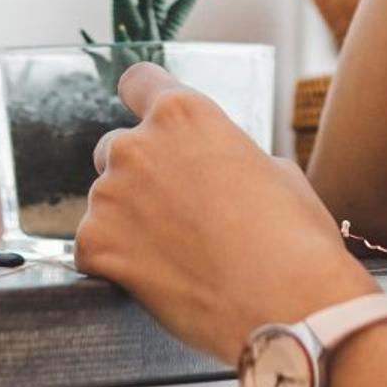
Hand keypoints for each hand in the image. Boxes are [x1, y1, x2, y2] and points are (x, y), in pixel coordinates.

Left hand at [73, 60, 379, 364]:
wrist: (286, 303)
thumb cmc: (294, 238)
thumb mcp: (275, 170)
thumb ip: (228, 154)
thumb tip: (218, 167)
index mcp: (184, 114)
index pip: (137, 82)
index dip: (142, 102)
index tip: (146, 124)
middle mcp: (137, 145)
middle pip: (117, 149)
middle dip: (139, 176)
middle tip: (178, 215)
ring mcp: (110, 195)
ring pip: (105, 202)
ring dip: (128, 222)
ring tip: (178, 257)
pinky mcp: (94, 245)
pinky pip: (92, 249)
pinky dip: (116, 264)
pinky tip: (158, 281)